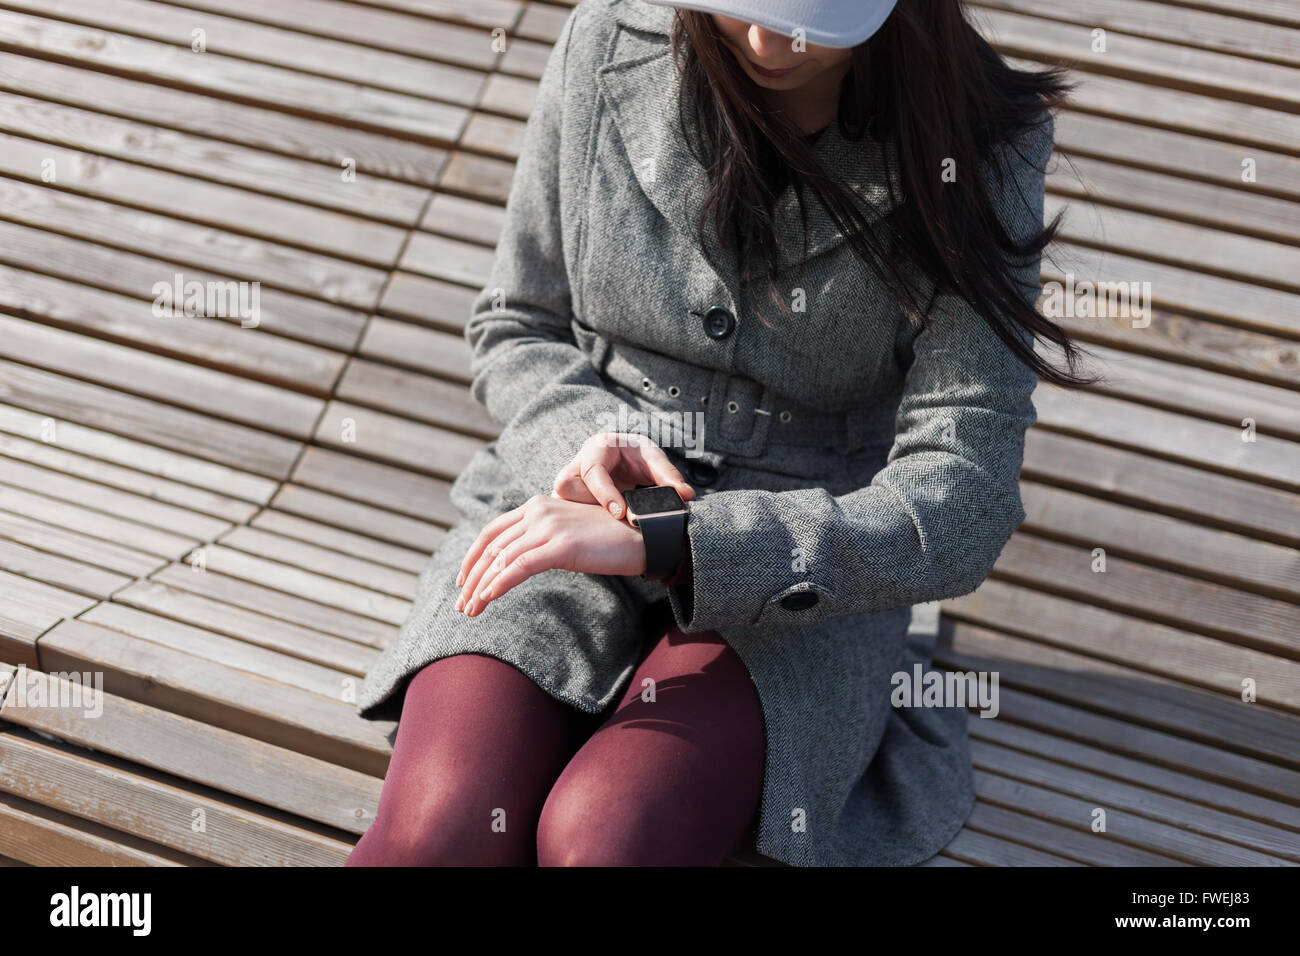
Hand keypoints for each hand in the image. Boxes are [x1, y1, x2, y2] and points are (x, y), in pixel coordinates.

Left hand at [454, 494, 645, 616]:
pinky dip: (499, 584)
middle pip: (492, 546)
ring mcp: (550, 526)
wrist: (645, 534)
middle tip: (462, 603)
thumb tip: (522, 558)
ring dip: (481, 587)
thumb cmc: (611, 536)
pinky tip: (487, 598)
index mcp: (538, 505)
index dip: (472, 556)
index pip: (492, 531)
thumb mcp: (570, 530)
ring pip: (501, 559)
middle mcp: (539, 510)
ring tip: (470, 610)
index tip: (463, 579)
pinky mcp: (562, 545)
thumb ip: (545, 536)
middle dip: (472, 577)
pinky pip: (521, 567)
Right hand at [553, 432, 695, 518]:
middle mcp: (577, 463)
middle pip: (567, 487)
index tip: (620, 513)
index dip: (605, 494)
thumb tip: (686, 495)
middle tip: (616, 516)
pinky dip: (581, 523)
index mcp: (597, 448)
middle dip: (590, 505)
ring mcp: (569, 482)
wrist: (624, 458)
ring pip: (562, 503)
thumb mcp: (654, 459)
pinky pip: (565, 514)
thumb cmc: (636, 455)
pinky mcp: (568, 499)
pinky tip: (600, 529)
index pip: (593, 471)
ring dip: (584, 515)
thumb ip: (669, 476)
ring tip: (609, 522)